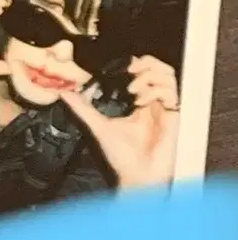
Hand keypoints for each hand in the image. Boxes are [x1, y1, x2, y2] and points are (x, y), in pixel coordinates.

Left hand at [59, 55, 179, 188]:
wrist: (136, 176)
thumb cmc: (121, 157)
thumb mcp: (97, 126)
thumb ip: (81, 108)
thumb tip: (64, 93)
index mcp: (139, 102)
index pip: (144, 71)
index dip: (135, 63)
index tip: (120, 67)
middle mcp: (154, 102)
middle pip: (160, 68)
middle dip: (146, 63)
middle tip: (131, 71)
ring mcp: (165, 108)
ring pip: (168, 75)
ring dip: (149, 76)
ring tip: (133, 89)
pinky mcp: (174, 115)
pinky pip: (171, 92)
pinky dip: (155, 91)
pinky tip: (141, 102)